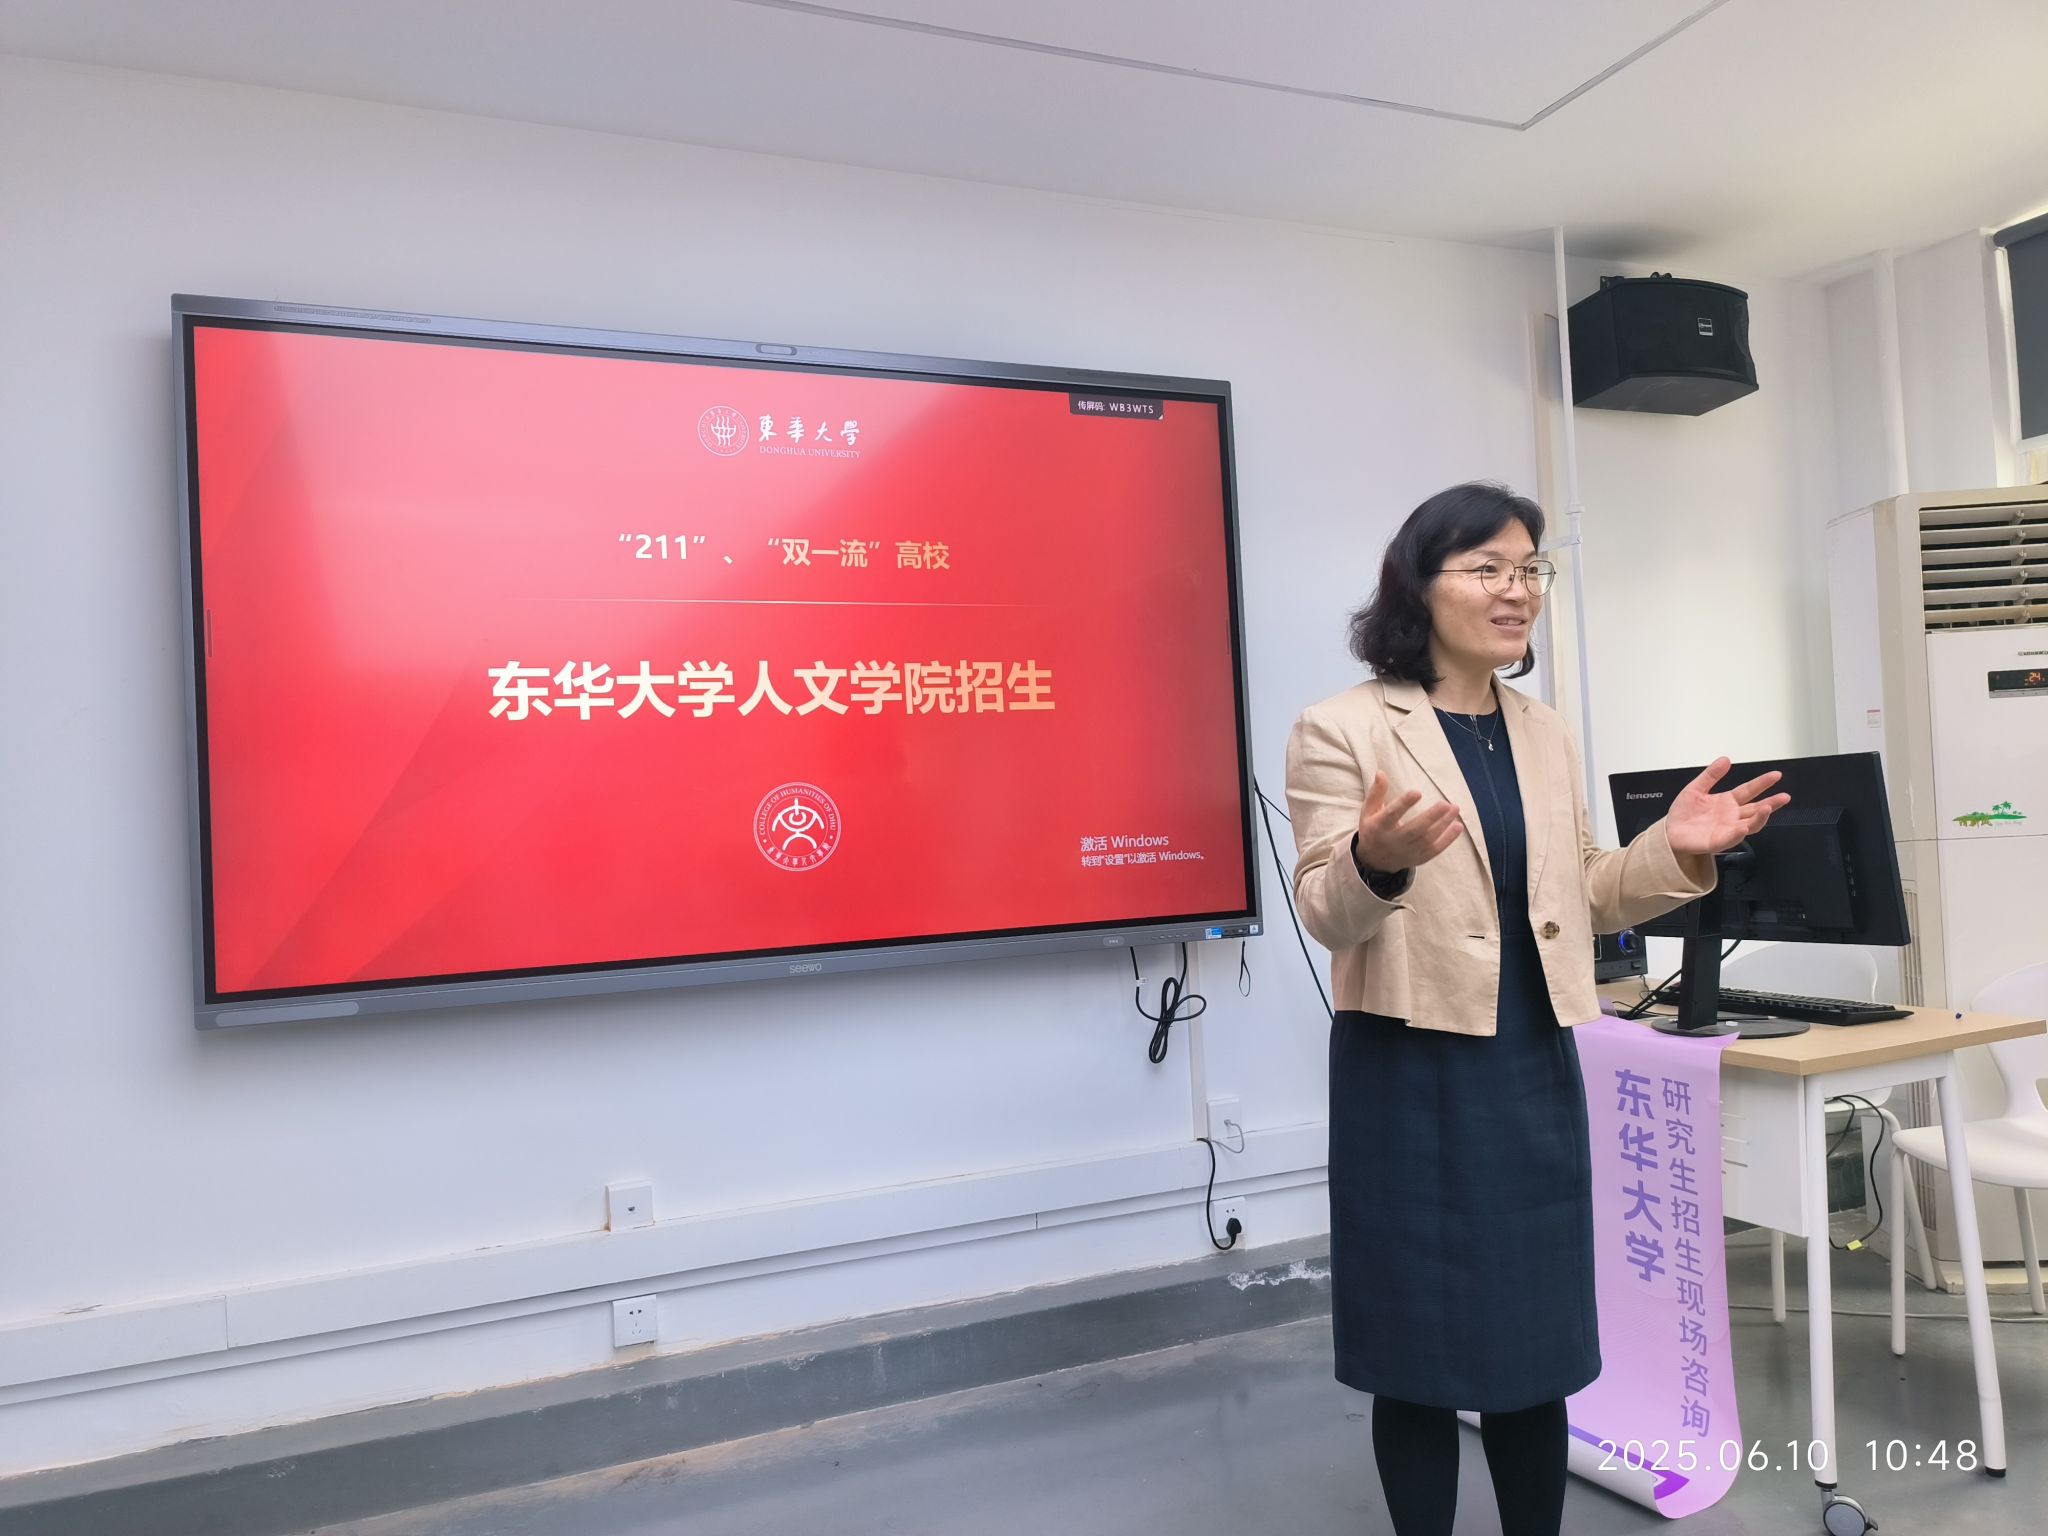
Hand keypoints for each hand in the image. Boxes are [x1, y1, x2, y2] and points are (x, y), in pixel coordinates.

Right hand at [1354, 773, 1462, 873]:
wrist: (1375, 860)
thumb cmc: (1373, 829)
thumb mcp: (1368, 811)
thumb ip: (1376, 793)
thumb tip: (1381, 773)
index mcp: (1379, 827)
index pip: (1391, 815)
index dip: (1404, 804)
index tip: (1417, 792)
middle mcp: (1393, 841)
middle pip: (1414, 830)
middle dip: (1431, 817)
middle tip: (1445, 804)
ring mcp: (1407, 852)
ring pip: (1427, 839)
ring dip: (1443, 825)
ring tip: (1455, 808)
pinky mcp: (1418, 858)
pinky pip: (1435, 850)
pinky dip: (1448, 839)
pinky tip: (1458, 826)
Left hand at [1665, 758, 1791, 855]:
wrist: (1670, 832)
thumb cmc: (1683, 814)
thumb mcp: (1695, 789)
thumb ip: (1710, 775)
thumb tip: (1725, 760)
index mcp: (1727, 802)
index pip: (1749, 790)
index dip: (1762, 783)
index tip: (1776, 775)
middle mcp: (1731, 816)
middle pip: (1756, 809)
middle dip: (1772, 803)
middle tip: (1784, 796)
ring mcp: (1727, 829)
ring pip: (1750, 824)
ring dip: (1760, 817)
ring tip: (1767, 808)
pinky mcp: (1718, 842)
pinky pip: (1731, 838)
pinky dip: (1739, 833)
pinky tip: (1744, 827)